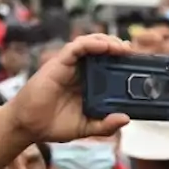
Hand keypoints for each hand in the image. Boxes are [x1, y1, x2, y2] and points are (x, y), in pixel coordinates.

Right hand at [5, 34, 132, 142]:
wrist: (29, 126)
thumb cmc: (54, 124)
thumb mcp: (86, 127)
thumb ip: (105, 125)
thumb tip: (125, 118)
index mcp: (90, 85)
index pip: (109, 67)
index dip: (124, 62)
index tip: (139, 64)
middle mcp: (81, 72)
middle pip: (102, 51)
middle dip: (119, 47)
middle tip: (133, 53)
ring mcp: (70, 67)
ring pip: (91, 44)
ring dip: (108, 41)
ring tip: (122, 47)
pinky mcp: (59, 63)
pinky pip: (76, 47)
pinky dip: (90, 43)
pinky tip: (103, 46)